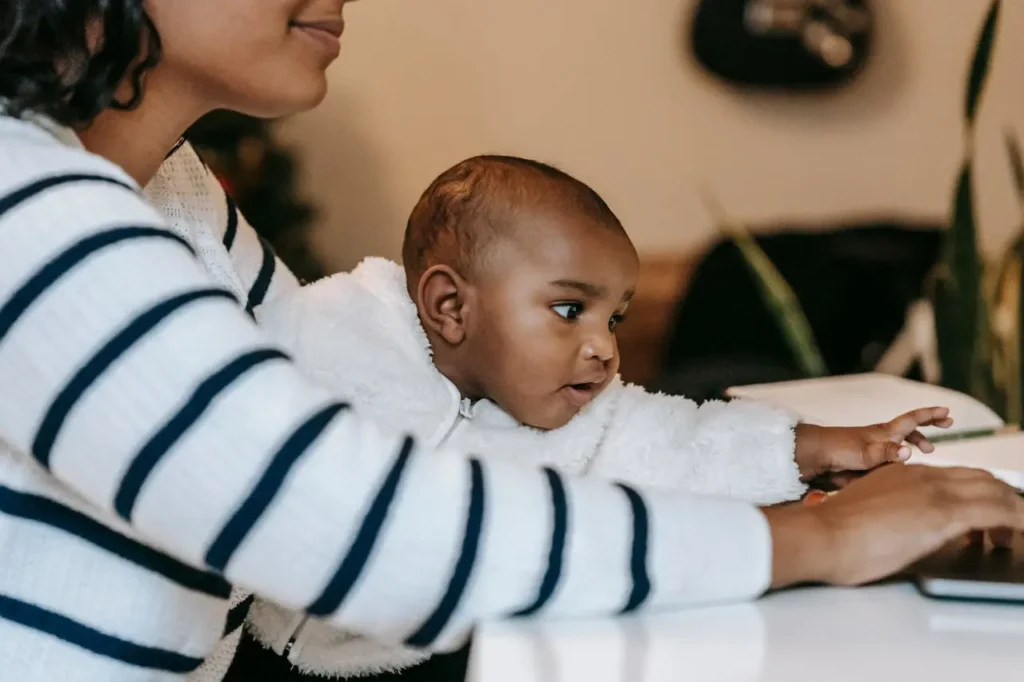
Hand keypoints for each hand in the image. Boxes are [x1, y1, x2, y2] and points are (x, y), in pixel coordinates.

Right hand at [764, 463, 1023, 587]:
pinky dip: (1017, 520)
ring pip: (995, 491)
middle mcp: (923, 476)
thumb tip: (901, 531)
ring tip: (1013, 532)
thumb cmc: (833, 533)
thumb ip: (890, 513)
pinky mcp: (944, 513)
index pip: (957, 477)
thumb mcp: (868, 514)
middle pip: (982, 479)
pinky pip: (1000, 511)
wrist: (822, 534)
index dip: (977, 495)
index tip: (984, 519)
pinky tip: (1020, 530)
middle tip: (1006, 527)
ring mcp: (935, 492)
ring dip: (1012, 511)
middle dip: (1002, 500)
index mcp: (903, 474)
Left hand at [795, 406, 952, 480]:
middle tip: (946, 425)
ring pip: (901, 441)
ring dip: (916, 442)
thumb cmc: (840, 451)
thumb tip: (909, 453)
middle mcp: (882, 436)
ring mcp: (874, 446)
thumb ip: (887, 453)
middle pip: (909, 427)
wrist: (816, 455)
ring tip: (927, 451)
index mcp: (885, 432)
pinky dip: (901, 457)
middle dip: (928, 425)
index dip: (930, 415)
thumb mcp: (866, 453)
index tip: (948, 411)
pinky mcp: (867, 458)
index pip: (912, 419)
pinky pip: (890, 455)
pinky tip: (903, 467)